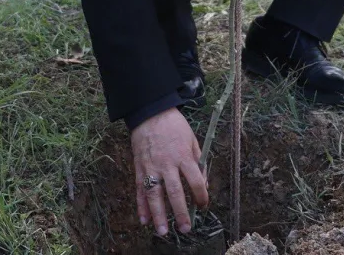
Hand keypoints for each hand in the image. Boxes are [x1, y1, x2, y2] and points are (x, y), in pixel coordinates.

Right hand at [131, 108, 208, 235]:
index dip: (201, 196)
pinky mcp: (139, 168)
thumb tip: (204, 183)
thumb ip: (198, 162)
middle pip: (175, 192)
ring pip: (154, 194)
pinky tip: (144, 220)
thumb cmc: (174, 126)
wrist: (150, 112)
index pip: (195, 181)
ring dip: (158, 215)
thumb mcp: (192, 139)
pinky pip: (139, 189)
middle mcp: (167, 163)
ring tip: (162, 231)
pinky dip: (141, 206)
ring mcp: (151, 166)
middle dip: (180, 212)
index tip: (203, 205)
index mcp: (183, 156)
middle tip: (185, 229)